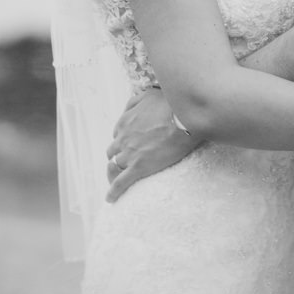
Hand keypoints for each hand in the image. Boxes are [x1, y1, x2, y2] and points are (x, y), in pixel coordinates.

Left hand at [105, 86, 200, 201]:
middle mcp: (123, 138)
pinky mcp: (139, 167)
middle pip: (114, 152)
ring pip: (117, 166)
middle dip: (119, 155)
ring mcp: (130, 154)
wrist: (184, 117)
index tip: (131, 143)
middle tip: (130, 159)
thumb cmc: (170, 104)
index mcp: (125, 122)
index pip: (117, 135)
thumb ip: (134, 102)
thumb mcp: (148, 95)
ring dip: (119, 170)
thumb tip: (127, 110)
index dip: (124, 140)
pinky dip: (114, 192)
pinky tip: (110, 198)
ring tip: (124, 177)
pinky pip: (121, 183)